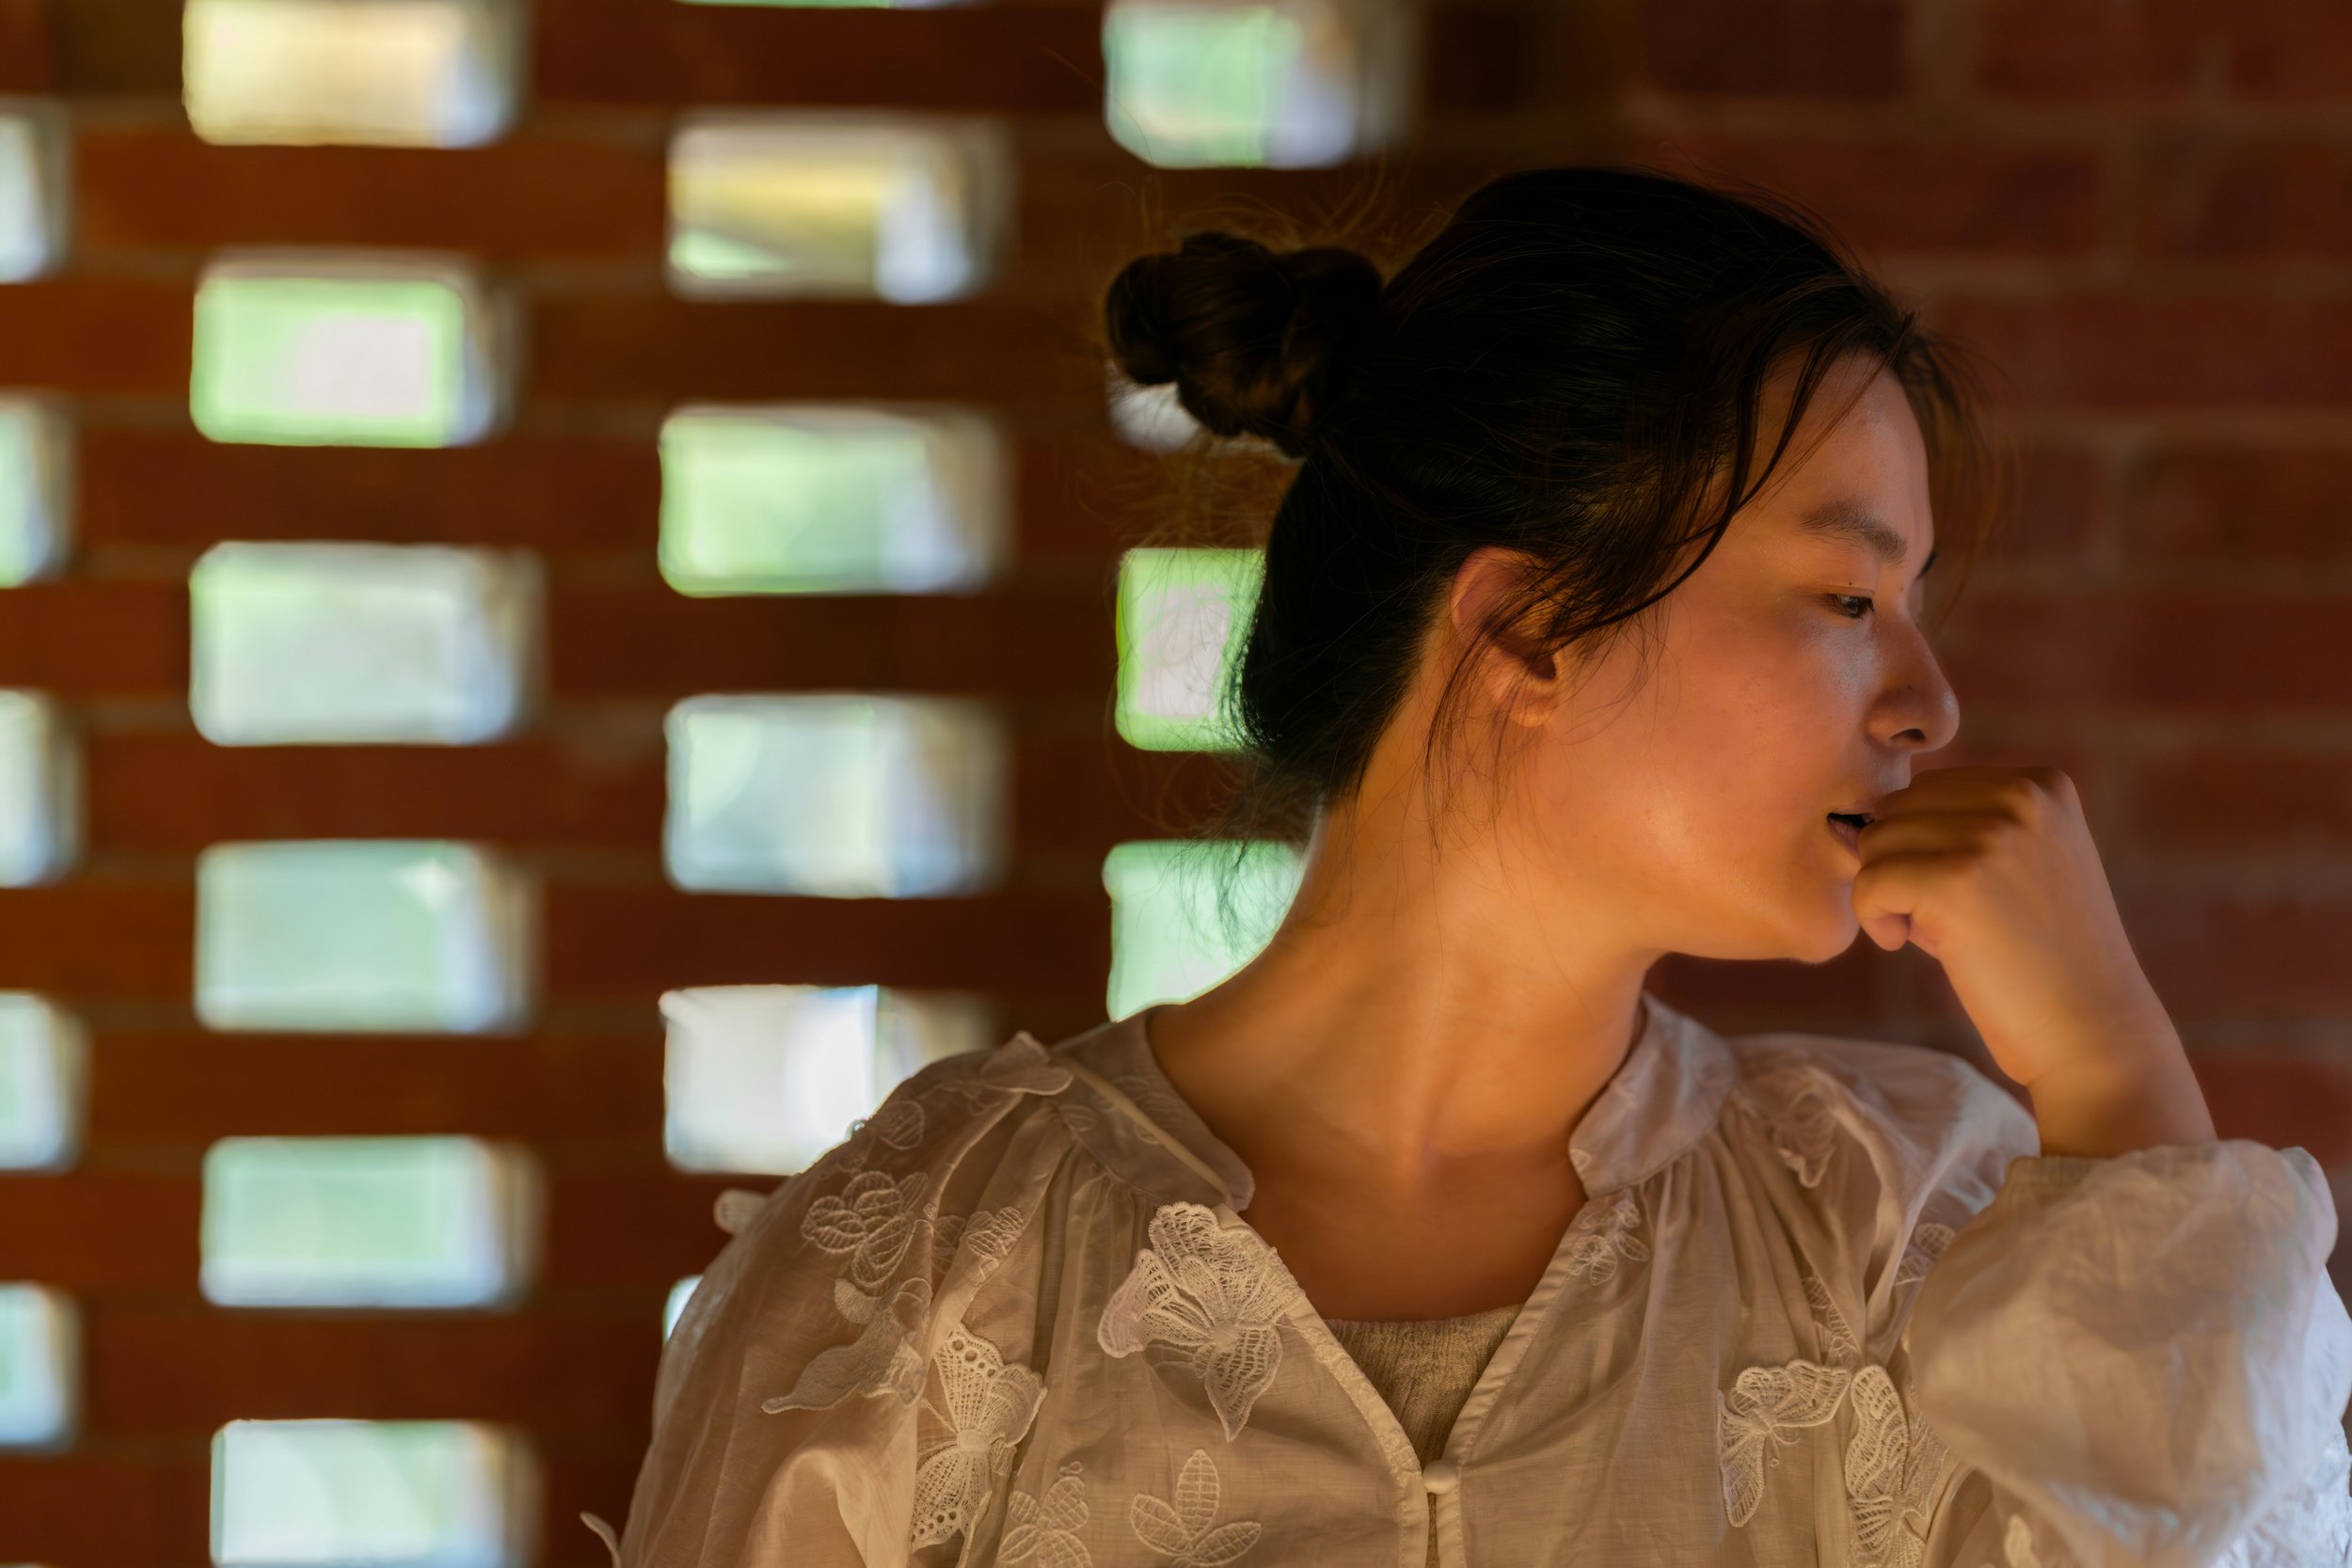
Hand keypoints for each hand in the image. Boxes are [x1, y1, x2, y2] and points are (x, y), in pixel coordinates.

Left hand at [1848, 765, 2182, 1095]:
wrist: (2093, 1031)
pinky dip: (1873, 918)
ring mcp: (1993, 835)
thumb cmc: (2042, 958)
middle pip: (1898, 806)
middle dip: (1899, 862)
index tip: (1955, 895)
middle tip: (1935, 916)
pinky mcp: (1959, 881)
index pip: (1929, 787)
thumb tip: (1845, 821)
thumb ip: (1955, 829)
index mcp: (2042, 784)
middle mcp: (2024, 796)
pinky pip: (1871, 882)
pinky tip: (1906, 944)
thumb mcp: (2016, 866)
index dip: (1921, 845)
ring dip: (1886, 891)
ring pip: (1877, 840)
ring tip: (1929, 931)